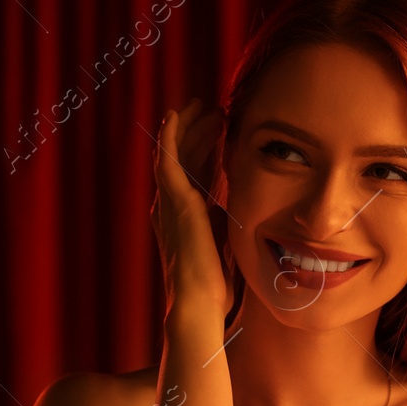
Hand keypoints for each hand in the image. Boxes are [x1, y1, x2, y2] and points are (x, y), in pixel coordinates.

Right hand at [150, 98, 229, 320]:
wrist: (200, 300)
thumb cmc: (214, 283)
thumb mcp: (225, 241)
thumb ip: (227, 219)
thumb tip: (240, 202)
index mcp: (185, 217)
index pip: (194, 174)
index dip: (205, 149)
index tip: (220, 128)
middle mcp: (170, 207)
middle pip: (184, 160)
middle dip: (197, 133)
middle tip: (212, 109)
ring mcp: (168, 203)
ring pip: (174, 154)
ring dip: (186, 128)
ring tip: (201, 105)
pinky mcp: (172, 201)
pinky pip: (166, 160)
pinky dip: (168, 137)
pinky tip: (175, 115)